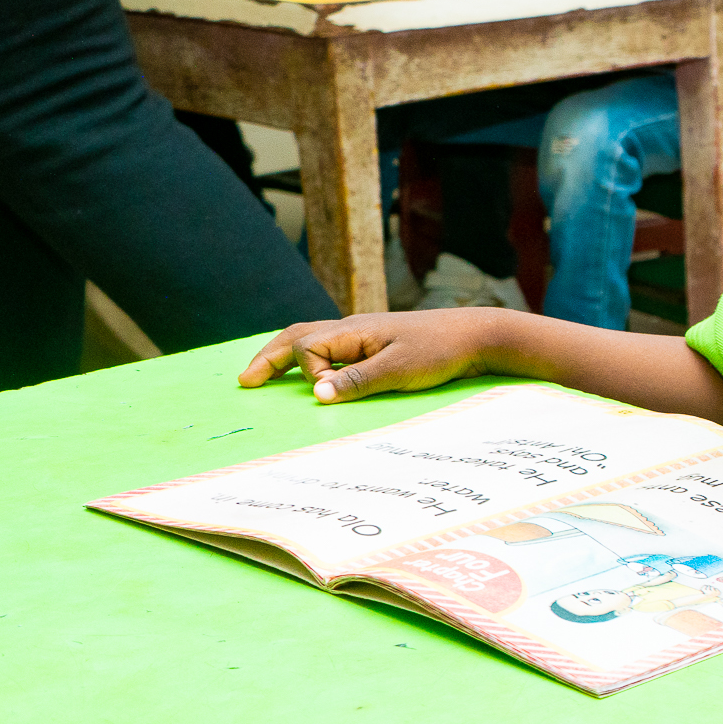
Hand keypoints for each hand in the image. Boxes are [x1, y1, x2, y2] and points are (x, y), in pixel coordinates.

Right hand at [238, 309, 513, 403]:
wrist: (478, 336)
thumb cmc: (441, 351)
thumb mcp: (400, 370)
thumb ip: (358, 381)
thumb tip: (317, 395)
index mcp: (352, 329)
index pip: (307, 348)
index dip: (312, 374)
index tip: (329, 394)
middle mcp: (352, 328)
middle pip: (297, 337)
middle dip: (269, 359)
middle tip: (244, 382)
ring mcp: (363, 335)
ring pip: (312, 340)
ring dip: (285, 356)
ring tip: (263, 375)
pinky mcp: (377, 345)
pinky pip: (332, 349)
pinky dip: (311, 359)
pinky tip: (311, 374)